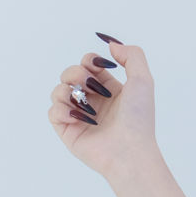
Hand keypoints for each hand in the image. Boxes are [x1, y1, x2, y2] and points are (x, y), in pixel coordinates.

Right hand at [48, 33, 157, 178]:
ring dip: (67, 90)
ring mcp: (79, 117)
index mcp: (108, 90)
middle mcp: (93, 102)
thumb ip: (131, 55)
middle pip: (70, 74)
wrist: (129, 151)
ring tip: (83, 105)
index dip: (89, 61)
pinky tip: (77, 116)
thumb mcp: (143, 80)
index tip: (97, 68)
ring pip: (58, 90)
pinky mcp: (69, 132)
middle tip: (88, 86)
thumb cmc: (138, 119)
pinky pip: (53, 112)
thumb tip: (111, 45)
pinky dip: (61, 109)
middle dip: (75, 73)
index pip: (88, 64)